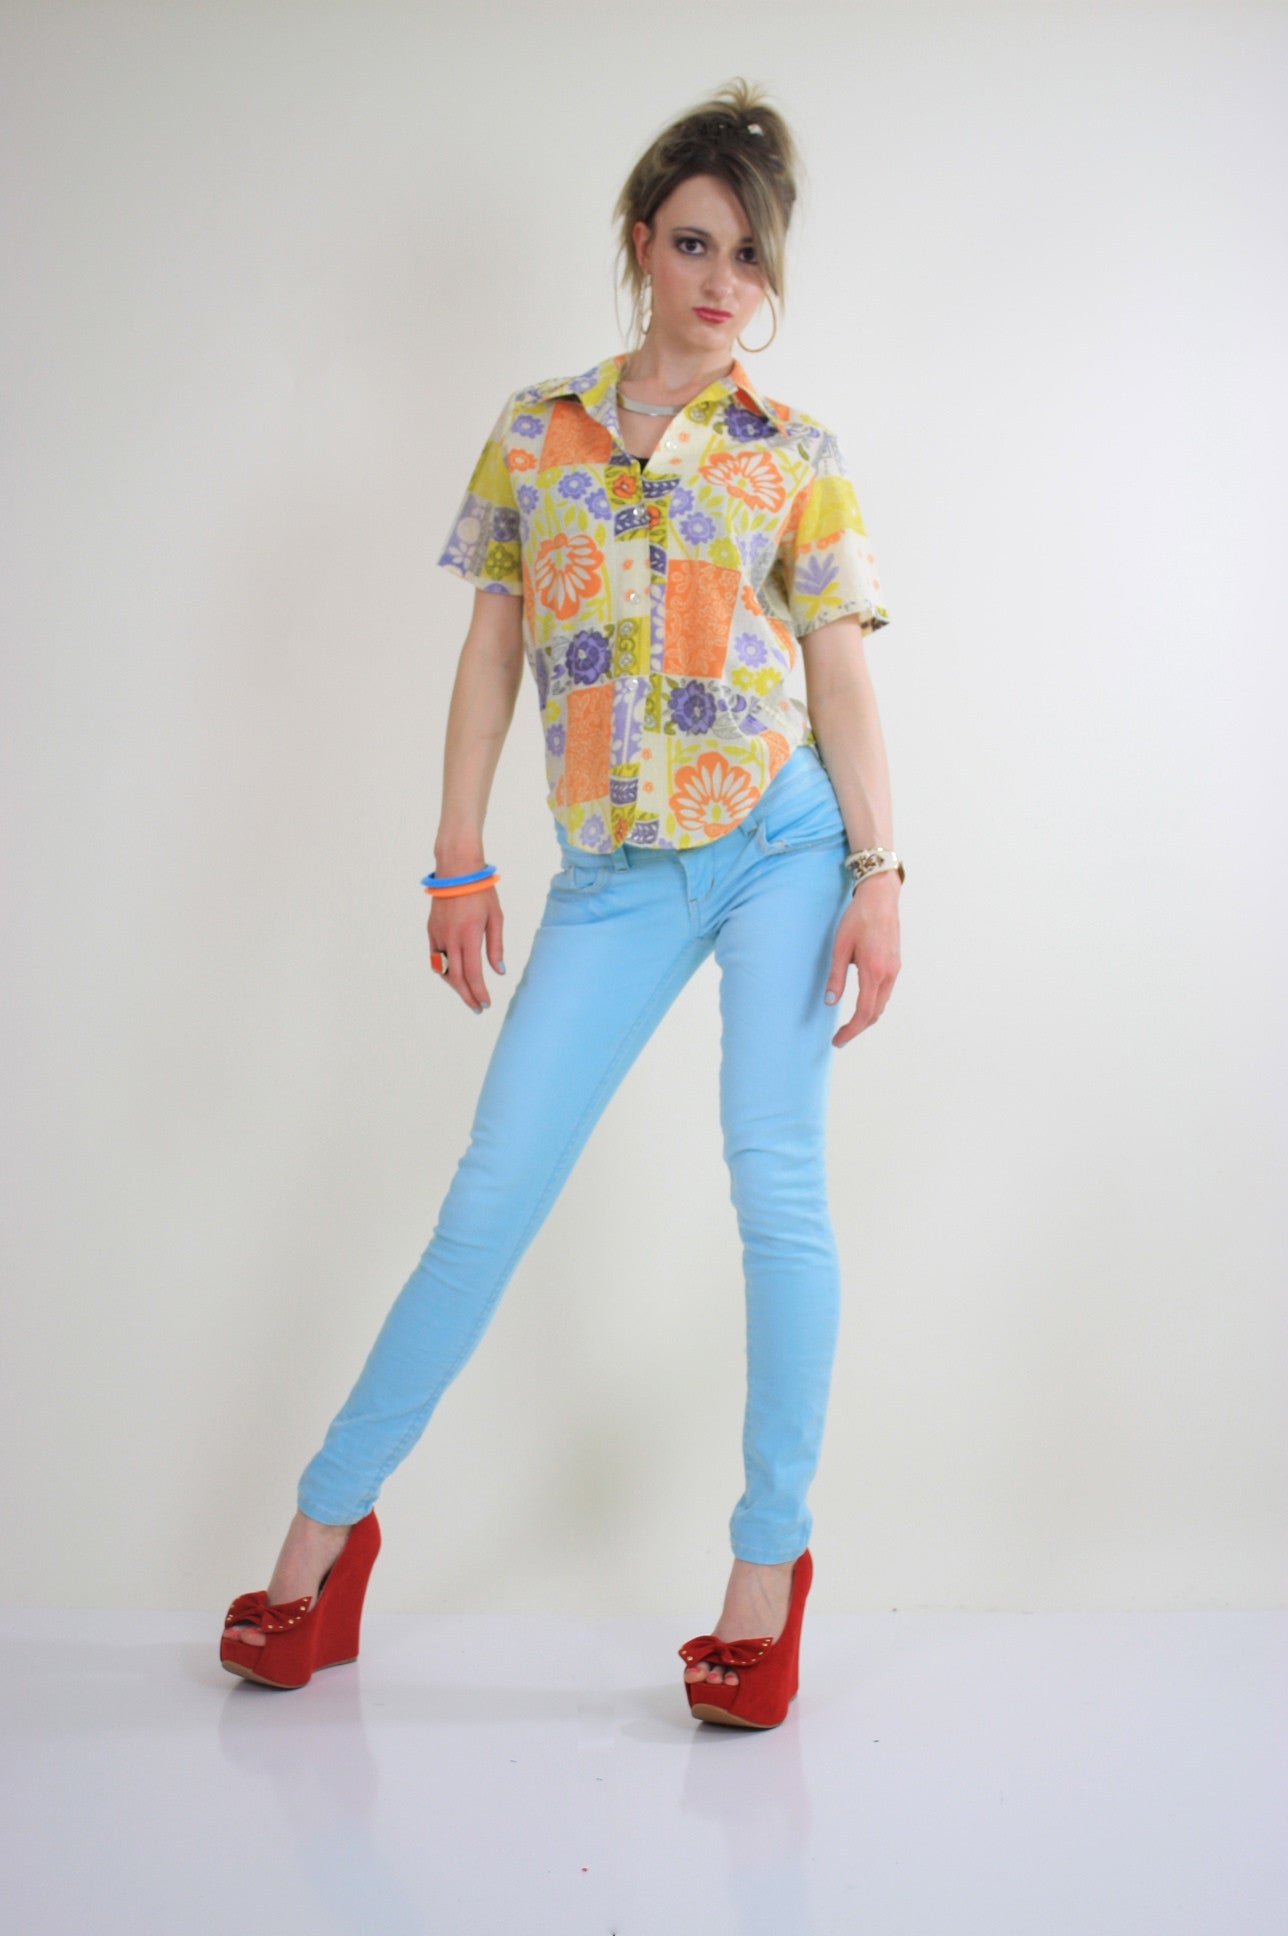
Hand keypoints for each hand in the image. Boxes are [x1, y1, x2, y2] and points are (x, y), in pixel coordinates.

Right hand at [428, 886, 504, 1013]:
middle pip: (456, 978)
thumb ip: (496, 946)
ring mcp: (438, 935)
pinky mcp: (431, 931)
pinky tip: (455, 974)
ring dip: (455, 985)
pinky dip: (445, 970)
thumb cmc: (480, 892)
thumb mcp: (496, 918)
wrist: (456, 870)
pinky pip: (436, 958)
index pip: (473, 974)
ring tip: (468, 992)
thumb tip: (499, 971)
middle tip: (477, 1008)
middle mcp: (451, 939)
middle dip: (467, 996)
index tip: (485, 1004)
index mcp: (469, 936)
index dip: (479, 992)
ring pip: (444, 970)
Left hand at [824, 871, 900, 1045]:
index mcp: (874, 971)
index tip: (838, 1040)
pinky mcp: (895, 964)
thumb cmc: (858, 918)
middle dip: (857, 1028)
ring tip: (848, 1024)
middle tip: (840, 1038)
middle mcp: (888, 974)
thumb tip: (830, 1001)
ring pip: (882, 1004)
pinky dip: (873, 1004)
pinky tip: (861, 1004)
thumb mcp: (840, 947)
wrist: (881, 897)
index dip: (851, 1030)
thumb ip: (836, 976)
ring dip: (866, 1017)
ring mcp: (894, 970)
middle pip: (875, 1013)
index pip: (864, 1012)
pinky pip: (885, 993)